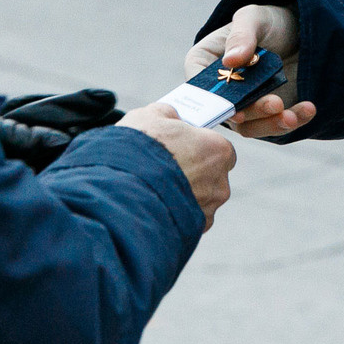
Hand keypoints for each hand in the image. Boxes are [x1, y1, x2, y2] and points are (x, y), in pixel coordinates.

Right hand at [117, 104, 236, 228]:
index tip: (181, 147)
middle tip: (165, 167)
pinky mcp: (194, 229)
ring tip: (156, 187)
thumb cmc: (140, 149)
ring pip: (200, 199)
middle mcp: (221, 182)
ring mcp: (208, 209)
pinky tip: (156, 203)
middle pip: (211, 175)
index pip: (218, 148)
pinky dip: (176, 212)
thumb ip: (168, 115)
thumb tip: (171, 116)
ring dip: (184, 194)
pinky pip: (188, 217)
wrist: (122, 190)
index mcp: (218, 150)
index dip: (198, 147)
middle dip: (193, 172)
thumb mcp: (151, 115)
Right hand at [183, 3, 314, 138]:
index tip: (234, 111)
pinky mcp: (268, 115)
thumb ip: (242, 36)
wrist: (299, 32)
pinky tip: (308, 109)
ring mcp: (245, 104)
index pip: (199, 86)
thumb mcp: (254, 18)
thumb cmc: (267, 21)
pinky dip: (293, 121)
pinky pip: (276, 126)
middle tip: (275, 104)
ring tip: (292, 116)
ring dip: (270, 125)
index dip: (213, 102)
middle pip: (227, 111)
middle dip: (252, 113)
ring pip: (250, 127)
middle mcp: (221, 90)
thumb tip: (230, 60)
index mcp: (205, 62)